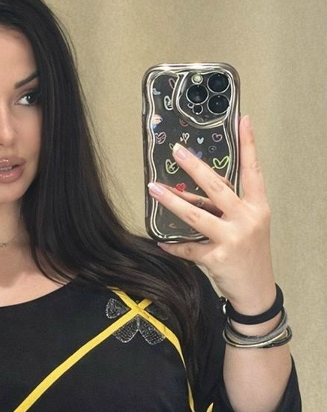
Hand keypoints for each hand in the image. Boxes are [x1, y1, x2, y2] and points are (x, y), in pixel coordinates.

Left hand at [147, 115, 276, 313]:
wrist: (256, 290)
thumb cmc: (249, 254)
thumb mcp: (248, 226)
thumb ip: (227, 209)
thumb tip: (192, 193)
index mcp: (258, 207)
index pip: (253, 170)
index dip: (249, 145)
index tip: (242, 120)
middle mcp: (247, 219)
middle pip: (217, 187)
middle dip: (194, 168)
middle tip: (176, 152)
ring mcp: (232, 238)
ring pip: (196, 215)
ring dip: (172, 201)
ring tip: (153, 188)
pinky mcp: (217, 258)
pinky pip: (188, 247)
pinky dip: (173, 244)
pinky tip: (160, 241)